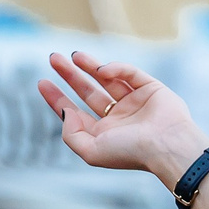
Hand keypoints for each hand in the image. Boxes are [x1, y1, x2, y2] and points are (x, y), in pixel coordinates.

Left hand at [37, 53, 208, 185]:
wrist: (166, 145)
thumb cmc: (130, 152)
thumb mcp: (90, 151)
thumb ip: (71, 134)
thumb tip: (65, 112)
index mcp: (104, 133)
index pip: (75, 112)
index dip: (57, 98)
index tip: (42, 82)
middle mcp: (118, 117)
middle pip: (88, 91)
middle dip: (70, 74)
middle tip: (53, 58)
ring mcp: (134, 101)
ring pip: (107, 78)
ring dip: (89, 65)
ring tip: (73, 55)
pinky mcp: (150, 87)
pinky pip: (129, 73)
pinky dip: (115, 68)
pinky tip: (102, 69)